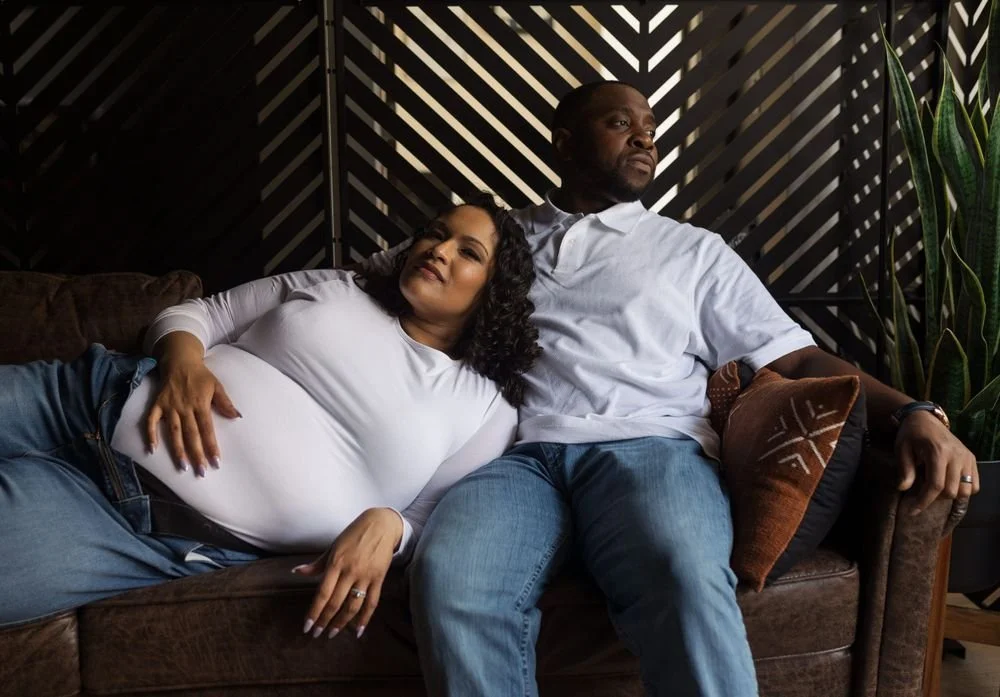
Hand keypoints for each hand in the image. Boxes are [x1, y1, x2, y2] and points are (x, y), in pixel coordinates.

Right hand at [145, 358, 239, 476]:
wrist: (180, 360)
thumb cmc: (201, 375)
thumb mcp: (217, 385)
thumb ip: (225, 402)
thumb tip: (238, 416)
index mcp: (201, 404)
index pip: (207, 430)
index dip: (211, 446)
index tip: (216, 462)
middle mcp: (185, 407)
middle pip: (191, 435)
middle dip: (196, 454)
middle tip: (200, 472)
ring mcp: (170, 407)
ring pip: (174, 432)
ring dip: (177, 450)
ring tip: (182, 467)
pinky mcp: (157, 404)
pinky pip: (151, 421)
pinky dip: (150, 434)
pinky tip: (151, 449)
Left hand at [293, 508, 402, 638]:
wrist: (381, 524)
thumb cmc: (353, 534)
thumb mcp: (333, 546)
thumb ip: (317, 564)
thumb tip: (296, 572)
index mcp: (336, 563)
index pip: (323, 593)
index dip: (314, 612)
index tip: (307, 626)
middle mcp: (350, 571)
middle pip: (336, 602)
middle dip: (324, 621)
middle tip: (316, 634)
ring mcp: (366, 576)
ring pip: (353, 606)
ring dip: (342, 623)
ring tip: (332, 634)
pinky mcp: (379, 578)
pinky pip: (372, 602)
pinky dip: (365, 618)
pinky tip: (358, 631)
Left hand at [896, 410, 979, 514]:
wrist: (925, 418)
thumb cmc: (911, 434)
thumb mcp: (902, 449)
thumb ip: (905, 470)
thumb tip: (904, 489)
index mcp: (938, 452)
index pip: (935, 485)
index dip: (924, 501)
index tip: (913, 510)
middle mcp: (956, 456)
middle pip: (951, 491)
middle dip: (935, 498)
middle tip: (921, 495)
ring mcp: (967, 457)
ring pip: (966, 490)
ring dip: (951, 495)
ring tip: (936, 490)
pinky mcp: (972, 459)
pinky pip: (975, 484)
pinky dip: (964, 490)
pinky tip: (949, 486)